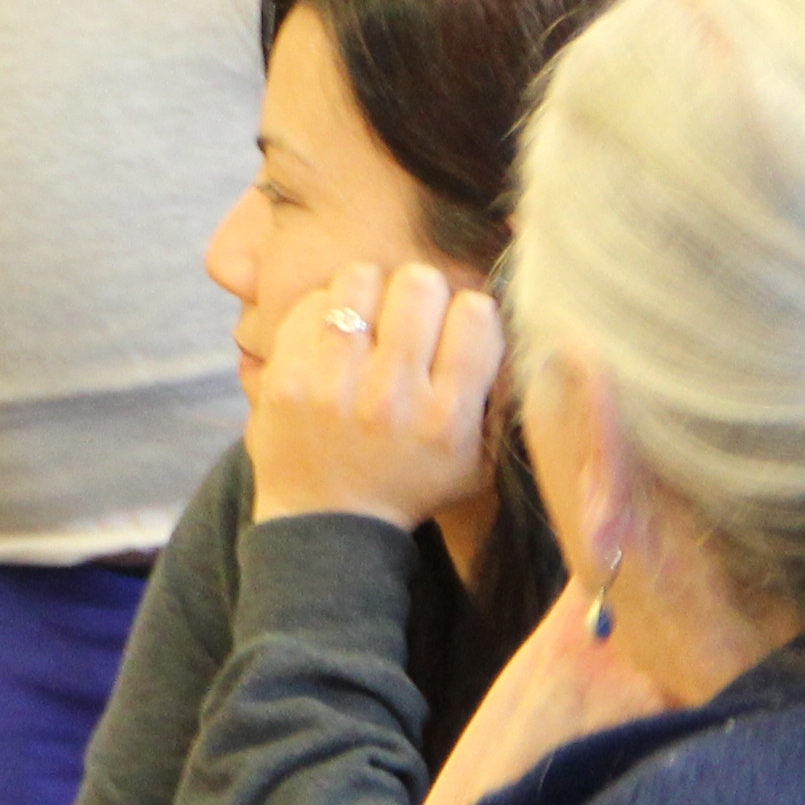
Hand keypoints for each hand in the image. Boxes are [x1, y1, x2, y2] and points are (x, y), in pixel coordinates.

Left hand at [241, 260, 500, 531]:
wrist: (326, 525)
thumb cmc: (409, 485)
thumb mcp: (477, 463)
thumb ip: (500, 400)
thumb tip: (515, 326)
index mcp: (446, 418)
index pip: (477, 313)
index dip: (469, 312)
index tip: (456, 329)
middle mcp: (392, 397)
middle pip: (420, 283)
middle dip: (420, 294)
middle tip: (409, 319)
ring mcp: (334, 385)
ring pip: (363, 279)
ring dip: (371, 293)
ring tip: (370, 321)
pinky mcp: (288, 377)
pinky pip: (313, 303)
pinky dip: (326, 310)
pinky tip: (333, 339)